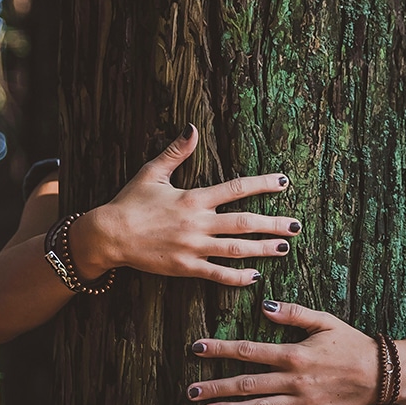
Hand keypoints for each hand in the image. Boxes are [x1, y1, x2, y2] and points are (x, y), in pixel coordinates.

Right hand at [69, 125, 300, 284]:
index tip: (283, 182)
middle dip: (272, 223)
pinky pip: (217, 274)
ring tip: (283, 248)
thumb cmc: (129, 202)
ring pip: (236, 250)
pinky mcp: (185, 268)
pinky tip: (255, 276)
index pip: (236, 189)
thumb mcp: (152, 172)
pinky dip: (237, 277)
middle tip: (296, 226)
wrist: (109, 235)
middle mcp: (198, 223)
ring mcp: (193, 248)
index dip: (262, 185)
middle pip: (244, 223)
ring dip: (262, 249)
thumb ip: (177, 151)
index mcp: (193, 199)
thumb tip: (192, 127)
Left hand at [187, 300, 378, 404]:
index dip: (220, 349)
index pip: (249, 351)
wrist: (384, 374)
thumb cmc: (352, 344)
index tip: (196, 349)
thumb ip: (294, 313)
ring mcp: (302, 404)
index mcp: (294, 354)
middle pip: (246, 384)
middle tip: (190, 390)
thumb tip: (264, 306)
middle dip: (215, 386)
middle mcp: (293, 381)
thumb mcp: (325, 321)